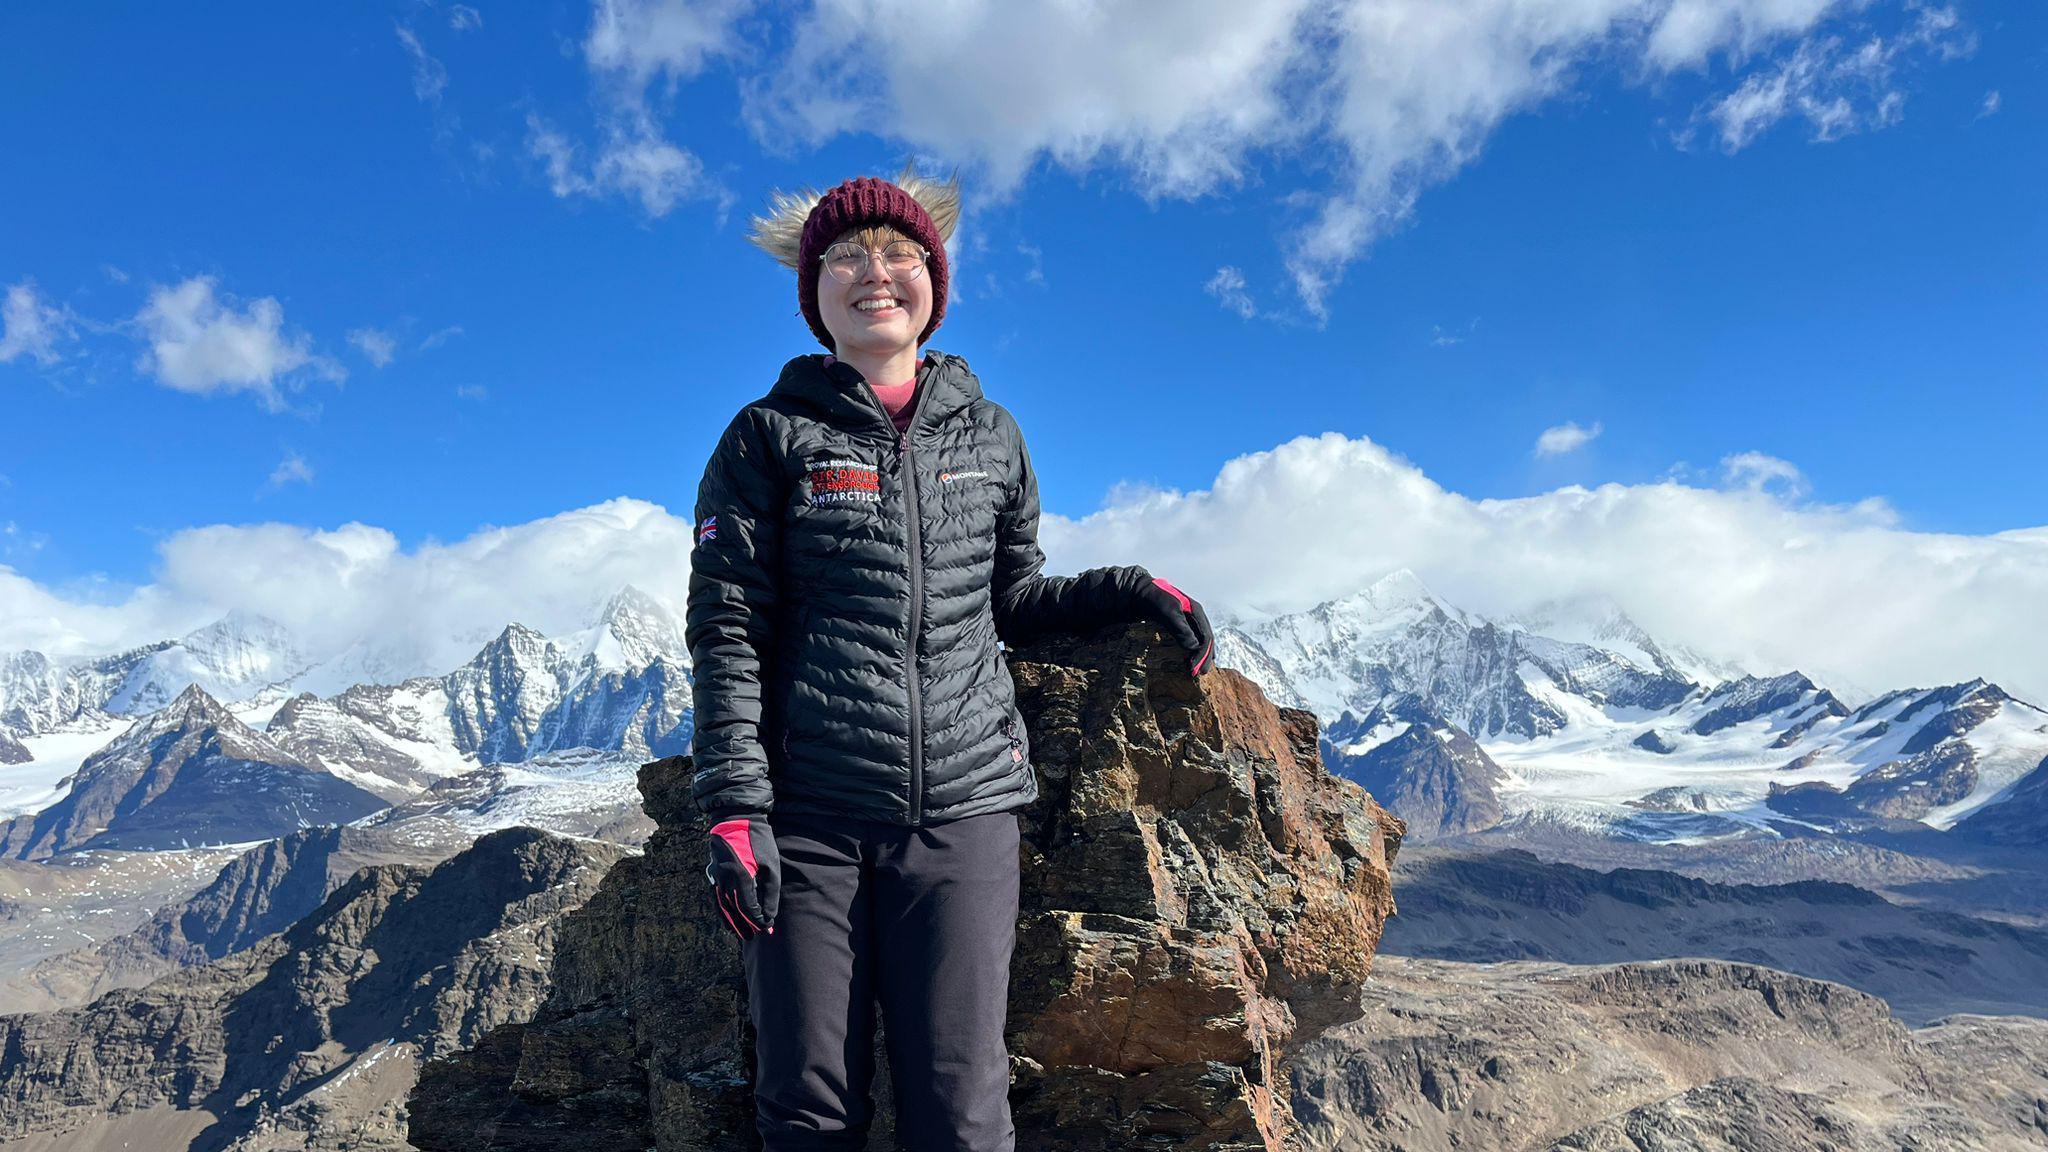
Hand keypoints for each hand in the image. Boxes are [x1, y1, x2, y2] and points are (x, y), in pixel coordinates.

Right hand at [705, 816, 780, 939]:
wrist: (736, 819)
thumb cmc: (758, 841)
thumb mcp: (771, 865)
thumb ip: (771, 893)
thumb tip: (770, 916)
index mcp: (741, 877)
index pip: (749, 908)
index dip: (758, 921)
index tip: (767, 928)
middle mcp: (725, 880)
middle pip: (734, 911)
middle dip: (744, 926)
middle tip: (753, 937)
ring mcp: (716, 877)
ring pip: (722, 907)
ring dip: (731, 922)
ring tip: (740, 934)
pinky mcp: (713, 874)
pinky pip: (716, 898)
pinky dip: (722, 910)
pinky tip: (728, 917)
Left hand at [1133, 574, 1214, 675]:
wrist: (1136, 593)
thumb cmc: (1152, 599)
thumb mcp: (1167, 612)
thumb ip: (1180, 628)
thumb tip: (1194, 647)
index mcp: (1196, 611)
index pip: (1206, 636)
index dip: (1203, 654)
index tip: (1195, 669)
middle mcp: (1194, 617)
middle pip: (1205, 640)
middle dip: (1204, 658)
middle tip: (1199, 674)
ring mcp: (1186, 622)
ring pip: (1199, 641)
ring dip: (1200, 656)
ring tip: (1197, 670)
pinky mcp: (1176, 626)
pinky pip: (1188, 640)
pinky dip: (1191, 651)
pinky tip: (1188, 660)